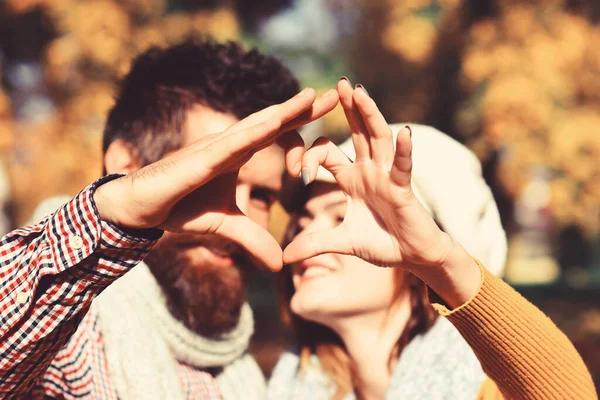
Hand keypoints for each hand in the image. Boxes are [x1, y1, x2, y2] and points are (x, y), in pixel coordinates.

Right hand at [95, 88, 339, 270]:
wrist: (139, 208)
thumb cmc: (179, 208)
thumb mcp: (226, 226)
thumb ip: (253, 239)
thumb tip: (279, 265)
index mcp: (237, 155)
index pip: (275, 135)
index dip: (301, 125)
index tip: (329, 121)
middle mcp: (229, 146)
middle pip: (271, 121)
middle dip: (302, 108)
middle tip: (335, 95)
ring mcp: (213, 149)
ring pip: (254, 126)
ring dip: (283, 111)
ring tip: (310, 98)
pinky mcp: (199, 161)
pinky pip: (231, 145)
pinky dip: (253, 133)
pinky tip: (274, 122)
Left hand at [283, 80, 452, 270]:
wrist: (412, 257)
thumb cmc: (382, 243)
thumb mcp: (343, 243)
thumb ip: (315, 244)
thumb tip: (285, 257)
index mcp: (352, 179)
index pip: (328, 154)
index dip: (311, 157)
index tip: (298, 172)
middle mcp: (369, 171)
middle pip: (357, 133)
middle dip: (348, 108)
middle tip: (338, 83)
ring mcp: (387, 177)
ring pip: (377, 139)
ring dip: (369, 115)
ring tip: (359, 91)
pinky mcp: (403, 189)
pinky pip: (402, 167)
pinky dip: (403, 151)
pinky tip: (403, 132)